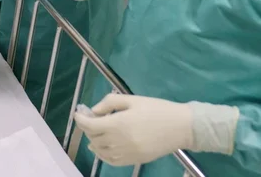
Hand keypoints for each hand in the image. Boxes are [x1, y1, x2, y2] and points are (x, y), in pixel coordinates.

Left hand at [75, 95, 238, 166]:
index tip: (78, 113)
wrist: (182, 127)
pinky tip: (102, 148)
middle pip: (93, 137)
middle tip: (90, 118)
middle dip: (88, 127)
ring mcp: (127, 153)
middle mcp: (119, 141)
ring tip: (95, 132)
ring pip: (100, 151)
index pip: (89, 125)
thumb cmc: (157, 109)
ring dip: (94, 141)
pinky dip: (103, 155)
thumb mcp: (132, 100)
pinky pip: (112, 161)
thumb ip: (110, 102)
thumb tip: (94, 110)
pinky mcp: (134, 160)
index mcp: (118, 124)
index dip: (80, 118)